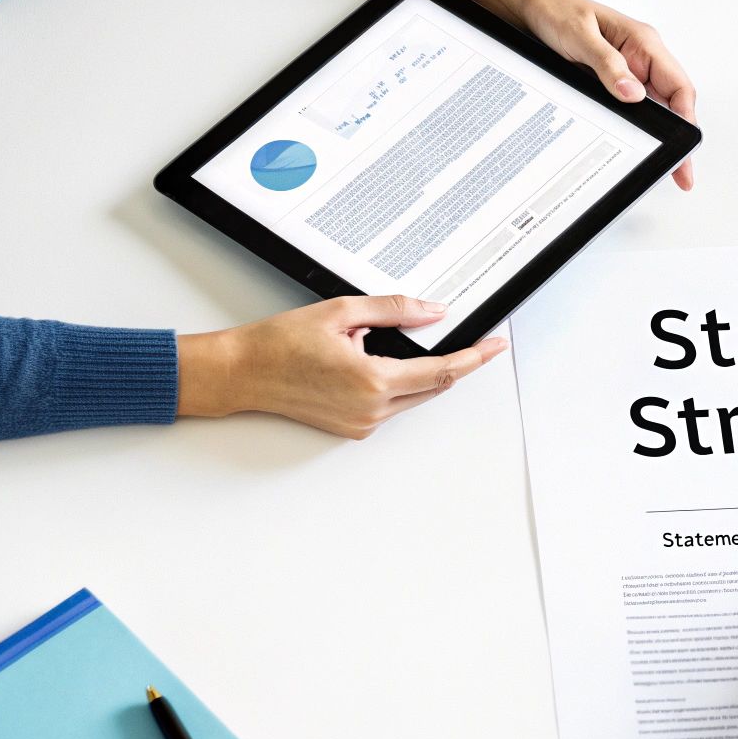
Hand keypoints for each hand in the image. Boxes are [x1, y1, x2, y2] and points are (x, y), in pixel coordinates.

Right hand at [175, 296, 506, 438]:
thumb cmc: (280, 344)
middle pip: (434, 386)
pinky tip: (372, 360)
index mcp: (373, 382)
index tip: (496, 346)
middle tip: (477, 342)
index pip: (442, 371)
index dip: (474, 358)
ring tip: (383, 341)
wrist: (241, 373)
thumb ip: (394, 310)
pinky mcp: (352, 427)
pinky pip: (391, 404)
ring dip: (419, 371)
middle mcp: (371, 410)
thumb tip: (432, 312)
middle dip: (455, 363)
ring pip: (413, 395)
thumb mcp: (341, 312)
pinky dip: (396, 382)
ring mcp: (362, 423)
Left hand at [470, 0, 697, 189]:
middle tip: (679, 171)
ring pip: (651, 109)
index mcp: (643, 43)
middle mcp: (640, 59)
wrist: (526, 6)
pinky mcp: (609, 82)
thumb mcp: (580, 36)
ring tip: (657, 162)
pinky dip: (632, 127)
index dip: (686, 119)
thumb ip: (608, 65)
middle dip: (676, 137)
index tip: (685, 146)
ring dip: (655, 134)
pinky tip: (630, 145)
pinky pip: (627, 108)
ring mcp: (625, 72)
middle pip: (671, 104)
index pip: (678, 86)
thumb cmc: (555, 10)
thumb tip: (635, 94)